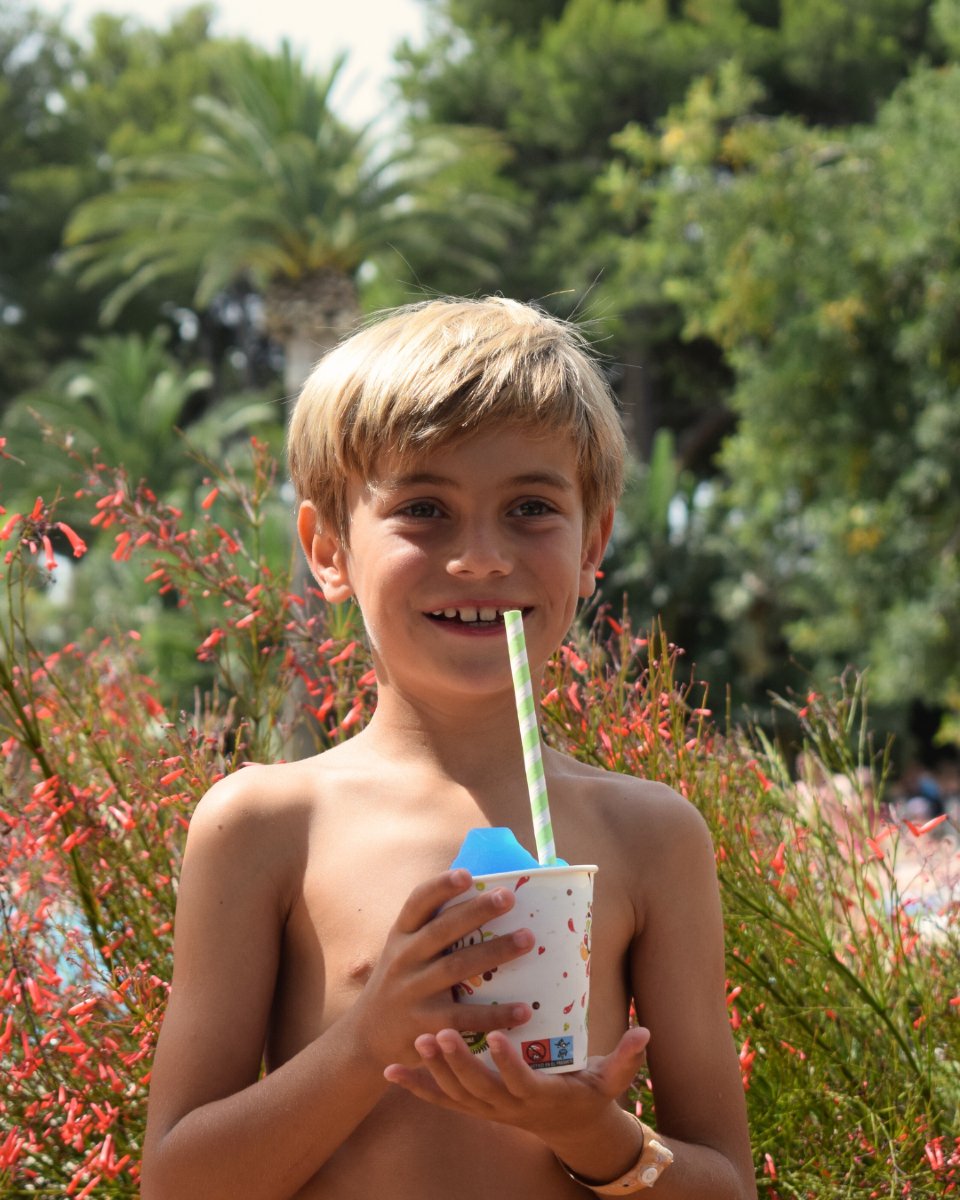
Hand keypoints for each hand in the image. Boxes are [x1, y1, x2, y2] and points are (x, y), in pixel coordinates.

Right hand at [351, 869, 534, 1068]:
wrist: (367, 1037)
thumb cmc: (398, 983)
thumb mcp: (402, 950)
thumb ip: (430, 929)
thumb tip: (483, 898)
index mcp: (401, 935)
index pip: (418, 903)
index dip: (440, 886)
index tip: (467, 875)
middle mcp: (404, 959)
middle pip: (443, 930)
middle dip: (477, 911)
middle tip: (509, 897)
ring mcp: (413, 992)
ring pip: (457, 968)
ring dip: (494, 952)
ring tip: (527, 939)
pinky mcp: (426, 1026)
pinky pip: (465, 1017)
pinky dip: (495, 1013)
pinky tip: (524, 1010)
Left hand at [382, 1024, 650, 1147]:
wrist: (569, 1130)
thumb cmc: (590, 1096)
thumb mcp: (612, 1081)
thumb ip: (627, 1059)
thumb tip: (645, 1032)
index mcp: (540, 1096)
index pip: (522, 1081)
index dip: (508, 1062)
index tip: (496, 1034)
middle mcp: (509, 1107)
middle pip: (479, 1088)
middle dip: (458, 1063)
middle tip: (440, 1033)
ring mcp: (487, 1110)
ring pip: (455, 1095)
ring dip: (434, 1072)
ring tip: (417, 1041)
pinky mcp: (471, 1108)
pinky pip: (439, 1101)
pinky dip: (414, 1088)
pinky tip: (389, 1071)